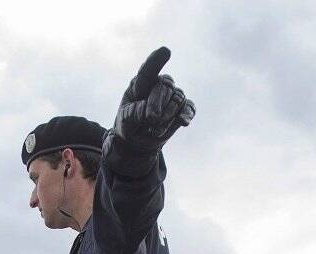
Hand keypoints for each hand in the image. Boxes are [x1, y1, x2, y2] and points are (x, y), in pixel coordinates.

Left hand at [106, 47, 194, 173]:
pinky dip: (187, 114)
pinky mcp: (181, 110)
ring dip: (168, 115)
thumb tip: (153, 113)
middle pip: (166, 86)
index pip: (147, 71)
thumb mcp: (126, 120)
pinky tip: (184, 122)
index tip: (166, 51)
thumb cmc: (129, 124)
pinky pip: (189, 108)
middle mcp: (157, 86)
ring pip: (178, 98)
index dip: (156, 61)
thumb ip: (136, 114)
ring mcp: (171, 97)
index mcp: (140, 84)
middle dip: (159, 104)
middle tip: (151, 120)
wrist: (137, 140)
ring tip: (155, 129)